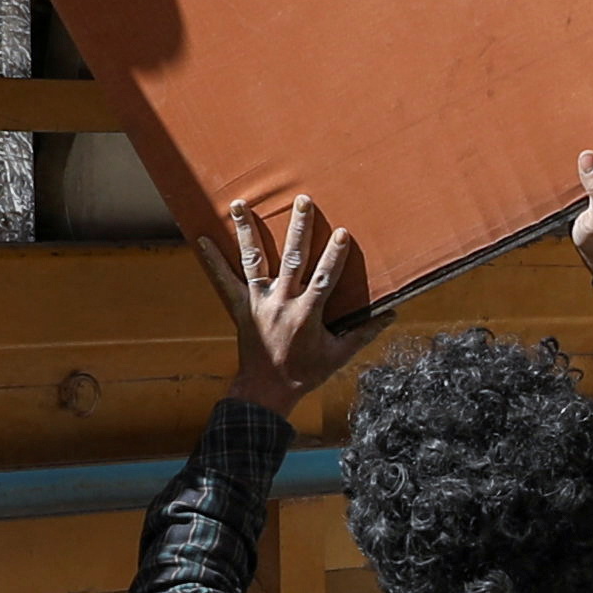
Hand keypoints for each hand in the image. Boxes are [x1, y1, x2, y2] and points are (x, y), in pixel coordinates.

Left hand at [199, 192, 378, 411]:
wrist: (267, 391)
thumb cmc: (305, 373)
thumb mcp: (339, 355)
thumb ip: (364, 333)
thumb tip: (391, 316)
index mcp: (307, 313)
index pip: (324, 278)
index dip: (334, 256)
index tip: (342, 232)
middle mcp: (281, 302)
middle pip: (291, 260)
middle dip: (298, 230)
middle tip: (302, 201)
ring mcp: (258, 303)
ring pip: (254, 261)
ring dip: (248, 231)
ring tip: (240, 204)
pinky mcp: (240, 308)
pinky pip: (225, 281)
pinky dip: (213, 261)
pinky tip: (201, 239)